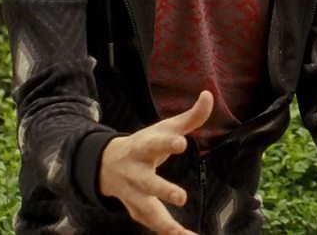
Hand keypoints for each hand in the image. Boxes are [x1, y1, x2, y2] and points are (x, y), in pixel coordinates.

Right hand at [99, 90, 212, 234]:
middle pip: (148, 183)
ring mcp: (133, 193)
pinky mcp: (136, 209)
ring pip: (147, 210)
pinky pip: (151, 223)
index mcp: (144, 148)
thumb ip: (191, 116)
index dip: (168, 144)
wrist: (107, 164)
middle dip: (162, 190)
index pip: (155, 144)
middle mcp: (136, 173)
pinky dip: (167, 232)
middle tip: (182, 198)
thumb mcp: (165, 128)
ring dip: (165, 224)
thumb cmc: (145, 143)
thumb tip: (209, 95)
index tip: (181, 143)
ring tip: (184, 234)